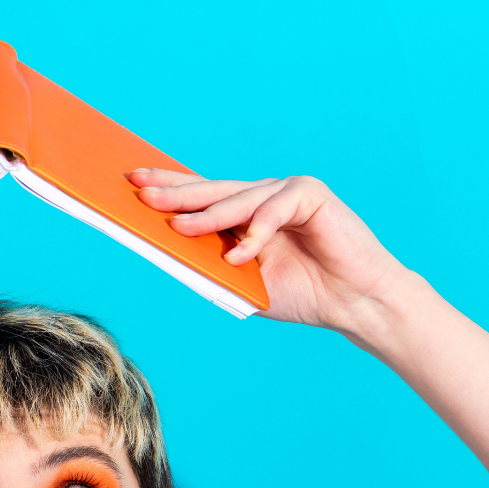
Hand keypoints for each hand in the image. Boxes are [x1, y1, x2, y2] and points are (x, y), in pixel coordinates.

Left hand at [129, 170, 410, 334]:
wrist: (355, 303)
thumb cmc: (304, 294)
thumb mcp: (246, 283)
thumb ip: (214, 266)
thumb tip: (168, 252)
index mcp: (248, 213)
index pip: (203, 195)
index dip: (170, 188)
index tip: (132, 185)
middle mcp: (265, 196)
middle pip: (214, 190)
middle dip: (177, 194)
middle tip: (141, 195)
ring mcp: (288, 191)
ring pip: (240, 199)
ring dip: (209, 215)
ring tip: (179, 228)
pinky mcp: (312, 194)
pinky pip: (275, 209)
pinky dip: (256, 232)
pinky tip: (240, 254)